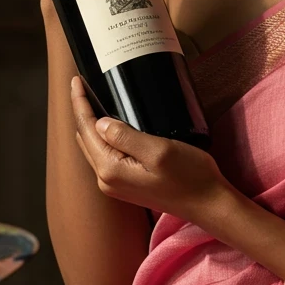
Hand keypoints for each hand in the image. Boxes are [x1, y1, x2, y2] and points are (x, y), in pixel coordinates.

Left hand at [71, 76, 228, 224]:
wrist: (208, 203)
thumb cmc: (190, 177)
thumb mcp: (159, 150)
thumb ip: (125, 136)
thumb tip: (100, 122)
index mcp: (111, 169)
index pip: (86, 129)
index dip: (80, 102)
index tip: (76, 80)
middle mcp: (107, 180)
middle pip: (85, 138)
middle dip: (82, 111)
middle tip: (82, 85)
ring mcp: (115, 185)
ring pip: (93, 147)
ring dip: (90, 124)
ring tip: (91, 100)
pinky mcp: (126, 185)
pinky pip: (105, 156)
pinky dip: (102, 137)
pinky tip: (109, 126)